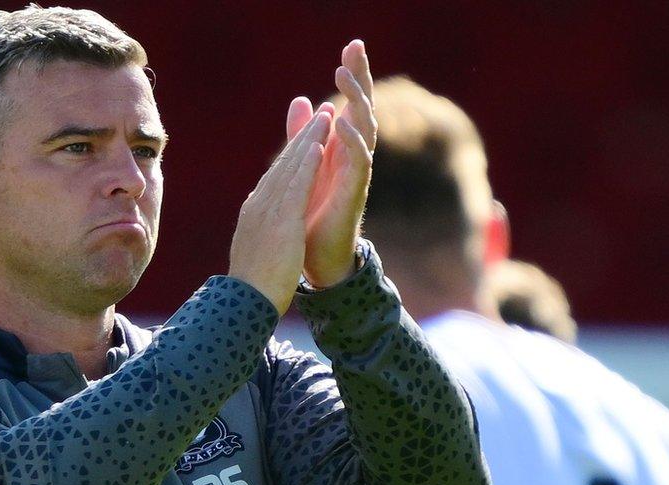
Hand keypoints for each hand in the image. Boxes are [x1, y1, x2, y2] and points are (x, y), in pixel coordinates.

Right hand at [228, 111, 331, 313]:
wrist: (246, 302)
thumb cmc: (252, 285)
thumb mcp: (256, 251)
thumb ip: (261, 234)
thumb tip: (262, 230)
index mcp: (255, 212)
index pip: (276, 176)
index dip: (293, 152)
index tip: (308, 135)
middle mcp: (259, 205)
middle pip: (284, 164)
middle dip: (303, 136)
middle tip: (321, 112)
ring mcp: (268, 211)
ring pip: (291, 168)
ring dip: (309, 140)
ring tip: (326, 117)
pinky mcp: (281, 221)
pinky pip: (297, 187)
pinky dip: (307, 164)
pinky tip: (319, 147)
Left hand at [286, 40, 376, 287]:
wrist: (316, 257)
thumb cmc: (314, 213)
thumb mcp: (306, 165)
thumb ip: (304, 134)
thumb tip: (304, 99)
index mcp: (341, 146)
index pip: (351, 101)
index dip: (354, 74)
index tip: (352, 44)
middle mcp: (353, 155)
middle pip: (364, 107)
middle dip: (360, 77)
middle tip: (355, 47)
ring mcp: (356, 173)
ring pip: (364, 129)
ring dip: (356, 101)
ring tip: (343, 75)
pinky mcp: (354, 192)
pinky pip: (359, 161)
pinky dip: (351, 140)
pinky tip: (342, 122)